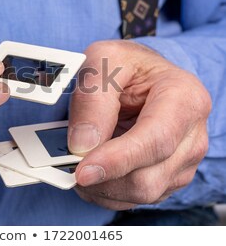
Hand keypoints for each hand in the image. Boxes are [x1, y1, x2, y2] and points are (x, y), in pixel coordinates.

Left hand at [67, 40, 210, 209]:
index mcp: (184, 98)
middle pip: (149, 177)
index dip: (118, 160)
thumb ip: (93, 99)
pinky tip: (91, 171)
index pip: (156, 140)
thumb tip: (82, 144)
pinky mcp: (167, 178)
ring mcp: (182, 161)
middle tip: (67, 165)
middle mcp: (190, 135)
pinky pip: (134, 199)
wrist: (140, 76)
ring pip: (140, 194)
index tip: (83, 170)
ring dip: (101, 187)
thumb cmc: (125, 66)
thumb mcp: (103, 60)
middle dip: (103, 177)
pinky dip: (105, 191)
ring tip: (76, 164)